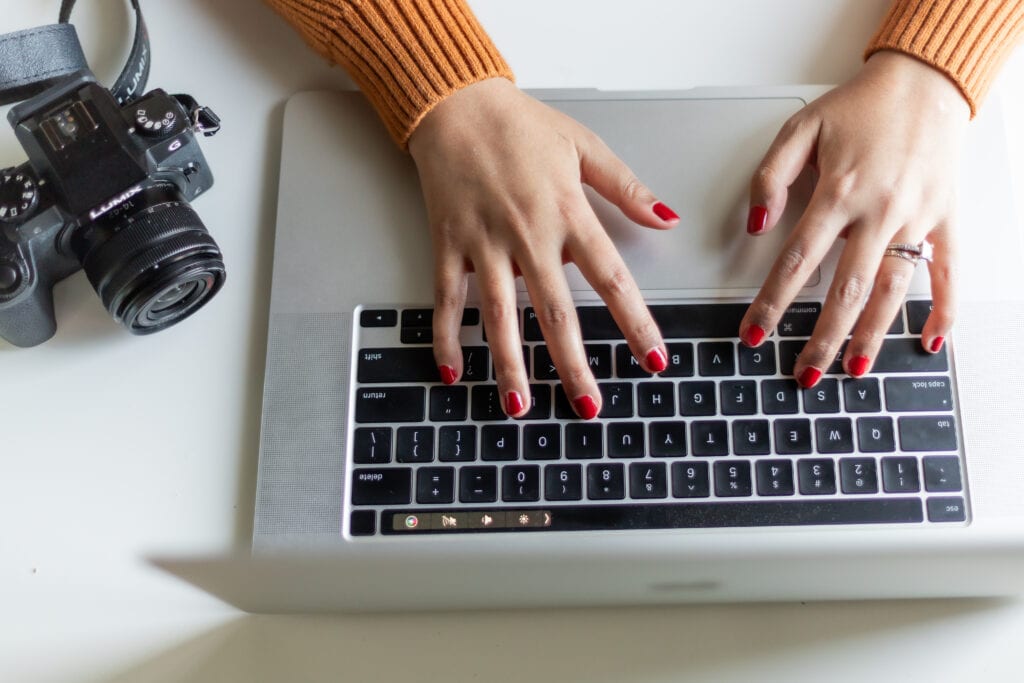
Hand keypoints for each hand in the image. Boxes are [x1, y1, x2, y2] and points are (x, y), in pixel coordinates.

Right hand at [408, 78, 678, 417]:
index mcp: (568, 213)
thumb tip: (666, 219)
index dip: (635, 323)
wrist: (456, 104)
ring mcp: (484, 244)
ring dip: (510, 365)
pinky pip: (446, 299)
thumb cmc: (521, 125)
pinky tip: (453, 370)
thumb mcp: (585, 147)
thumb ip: (627, 189)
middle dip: (573, 365)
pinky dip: (446, 336)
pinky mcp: (449, 245)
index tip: (653, 359)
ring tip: (520, 407)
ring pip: (499, 316)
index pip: (611, 279)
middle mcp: (528, 236)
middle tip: (588, 407)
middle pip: (556, 313)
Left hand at [739, 51, 969, 385]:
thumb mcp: (801, 128)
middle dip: (822, 337)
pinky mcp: (945, 219)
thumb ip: (770, 177)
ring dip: (872, 334)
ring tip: (853, 370)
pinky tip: (929, 342)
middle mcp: (879, 212)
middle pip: (846, 289)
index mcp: (839, 192)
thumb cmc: (861, 107)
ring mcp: (916, 219)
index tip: (754, 334)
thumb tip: (756, 225)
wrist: (925, 84)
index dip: (772, 302)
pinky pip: (947, 272)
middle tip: (804, 374)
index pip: (797, 261)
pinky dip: (942, 309)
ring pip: (892, 289)